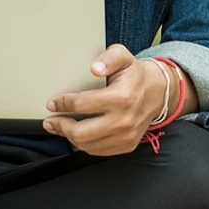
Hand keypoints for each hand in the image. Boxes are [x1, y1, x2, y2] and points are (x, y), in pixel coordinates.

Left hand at [42, 46, 177, 156]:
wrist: (157, 92)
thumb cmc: (135, 75)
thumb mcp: (123, 57)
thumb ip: (108, 58)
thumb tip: (95, 68)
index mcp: (122, 97)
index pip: (82, 105)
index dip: (62, 104)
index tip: (53, 103)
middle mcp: (125, 120)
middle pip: (81, 132)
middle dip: (61, 126)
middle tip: (51, 121)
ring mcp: (126, 135)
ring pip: (87, 145)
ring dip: (70, 137)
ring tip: (61, 127)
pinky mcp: (127, 145)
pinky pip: (98, 151)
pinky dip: (84, 144)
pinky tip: (79, 135)